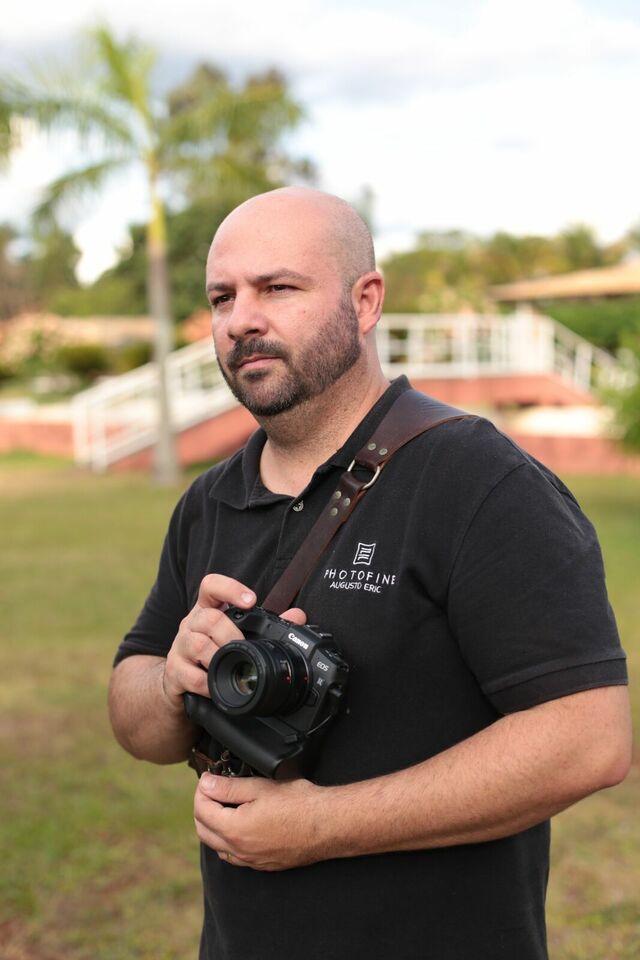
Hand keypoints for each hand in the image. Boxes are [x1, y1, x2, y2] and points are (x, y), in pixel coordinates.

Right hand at [163, 574, 305, 708]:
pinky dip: (207, 683)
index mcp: (206, 610)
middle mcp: (190, 624)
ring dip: (218, 656)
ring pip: (196, 643)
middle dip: (230, 634)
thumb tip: (298, 616)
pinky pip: (190, 675)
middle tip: (243, 647)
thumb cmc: (210, 652)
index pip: (210, 586)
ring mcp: (179, 647)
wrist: (177, 682)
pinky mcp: (173, 672)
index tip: (250, 600)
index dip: (229, 588)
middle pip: (208, 617)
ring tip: (231, 665)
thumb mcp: (235, 635)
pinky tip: (216, 686)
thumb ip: (265, 625)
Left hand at [194, 773, 326, 870]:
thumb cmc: (298, 803)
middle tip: (212, 790)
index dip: (202, 790)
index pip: (201, 810)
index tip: (208, 778)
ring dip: (213, 826)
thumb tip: (206, 785)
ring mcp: (251, 861)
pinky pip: (234, 856)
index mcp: (234, 830)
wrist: (327, 824)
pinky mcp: (263, 865)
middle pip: (204, 831)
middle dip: (202, 808)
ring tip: (223, 805)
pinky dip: (228, 841)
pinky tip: (239, 826)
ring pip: (217, 846)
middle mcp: (239, 851)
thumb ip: (228, 787)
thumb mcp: (260, 787)